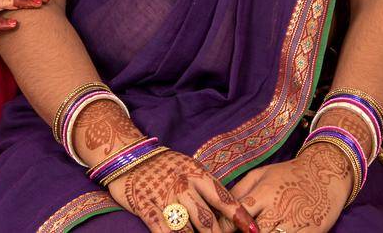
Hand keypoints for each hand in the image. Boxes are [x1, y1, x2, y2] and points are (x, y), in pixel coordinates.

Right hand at [108, 149, 257, 232]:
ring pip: (186, 229)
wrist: (130, 157)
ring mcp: (164, 197)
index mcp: (198, 174)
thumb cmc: (165, 165)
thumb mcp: (190, 167)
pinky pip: (162, 230)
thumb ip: (207, 186)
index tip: (252, 230)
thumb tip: (230, 208)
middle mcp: (183, 186)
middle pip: (206, 220)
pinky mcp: (147, 207)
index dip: (239, 217)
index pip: (223, 198)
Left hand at [230, 144, 354, 232]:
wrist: (327, 173)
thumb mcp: (262, 174)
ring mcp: (296, 224)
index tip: (219, 230)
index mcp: (264, 193)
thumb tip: (218, 207)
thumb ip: (239, 190)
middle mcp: (279, 210)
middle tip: (237, 231)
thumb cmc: (289, 174)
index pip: (237, 215)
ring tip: (258, 231)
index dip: (225, 227)